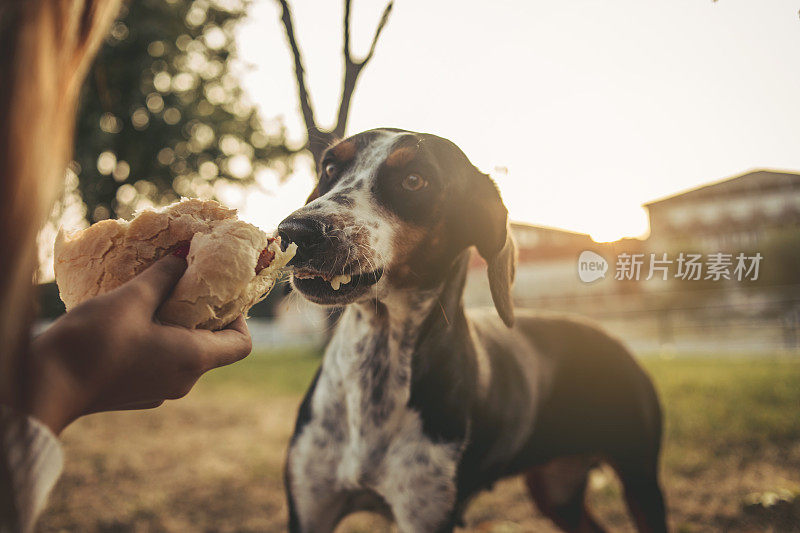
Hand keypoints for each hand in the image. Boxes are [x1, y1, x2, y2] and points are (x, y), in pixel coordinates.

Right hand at [24, 256, 251, 433]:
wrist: (44, 387)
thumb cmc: (93, 342)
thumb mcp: (131, 298)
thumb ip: (164, 276)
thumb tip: (184, 257)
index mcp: (193, 360)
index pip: (241, 344)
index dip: (239, 317)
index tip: (218, 293)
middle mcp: (183, 381)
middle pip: (214, 347)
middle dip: (203, 314)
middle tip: (185, 285)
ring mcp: (160, 392)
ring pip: (185, 354)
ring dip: (178, 326)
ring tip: (154, 298)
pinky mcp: (137, 393)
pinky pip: (161, 363)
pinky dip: (158, 341)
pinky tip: (133, 320)